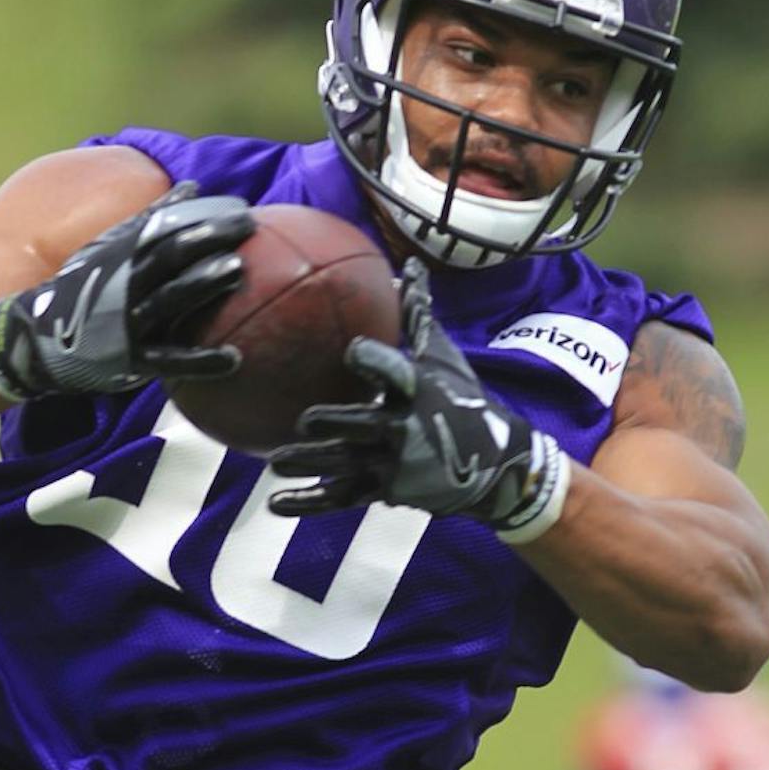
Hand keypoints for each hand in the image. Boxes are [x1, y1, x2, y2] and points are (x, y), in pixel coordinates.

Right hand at [0, 181, 253, 398]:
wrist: (34, 340)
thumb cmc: (84, 289)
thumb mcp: (109, 249)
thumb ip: (152, 220)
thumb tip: (193, 187)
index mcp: (122, 256)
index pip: (164, 229)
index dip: (202, 218)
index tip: (241, 209)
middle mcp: (124, 285)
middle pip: (169, 256)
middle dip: (207, 239)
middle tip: (247, 228)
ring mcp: (127, 322)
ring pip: (169, 300)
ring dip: (202, 284)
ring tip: (236, 270)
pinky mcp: (130, 359)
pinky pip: (170, 359)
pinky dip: (201, 360)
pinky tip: (234, 358)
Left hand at [268, 257, 571, 541]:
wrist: (493, 464)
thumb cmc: (461, 398)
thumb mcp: (444, 356)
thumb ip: (418, 315)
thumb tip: (408, 265)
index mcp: (419, 390)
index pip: (397, 373)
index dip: (376, 363)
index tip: (353, 351)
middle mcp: (406, 428)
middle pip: (366, 426)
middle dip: (337, 423)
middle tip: (307, 419)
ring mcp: (395, 464)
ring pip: (346, 465)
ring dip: (311, 464)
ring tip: (275, 461)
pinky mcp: (385, 491)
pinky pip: (341, 498)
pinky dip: (309, 503)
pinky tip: (275, 504)